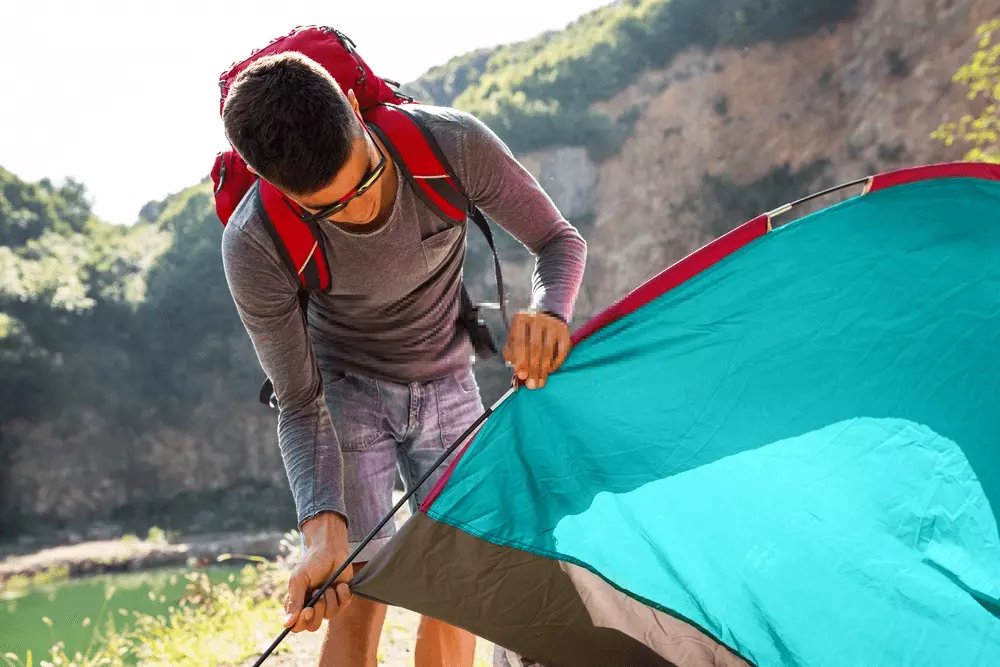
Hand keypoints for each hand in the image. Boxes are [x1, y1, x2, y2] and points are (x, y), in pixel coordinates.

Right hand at [282, 512, 352, 632]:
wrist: (330, 549)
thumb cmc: (311, 563)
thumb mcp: (299, 580)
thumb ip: (294, 601)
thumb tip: (286, 624)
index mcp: (299, 604)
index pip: (297, 625)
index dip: (302, 622)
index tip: (308, 609)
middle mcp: (313, 607)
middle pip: (313, 626)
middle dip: (318, 611)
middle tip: (318, 593)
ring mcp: (328, 604)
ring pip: (330, 615)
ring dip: (330, 598)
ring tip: (328, 584)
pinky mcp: (343, 599)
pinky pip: (344, 605)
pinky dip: (342, 593)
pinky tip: (340, 584)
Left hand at [503, 310, 571, 389]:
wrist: (546, 321)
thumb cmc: (526, 335)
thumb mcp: (515, 340)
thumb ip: (512, 354)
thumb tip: (517, 369)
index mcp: (521, 319)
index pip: (520, 342)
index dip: (520, 360)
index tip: (521, 375)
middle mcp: (537, 318)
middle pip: (534, 348)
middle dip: (533, 369)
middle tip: (532, 385)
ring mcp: (552, 324)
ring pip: (547, 351)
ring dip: (543, 370)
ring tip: (540, 383)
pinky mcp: (564, 331)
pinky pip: (560, 351)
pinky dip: (555, 363)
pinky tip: (550, 372)